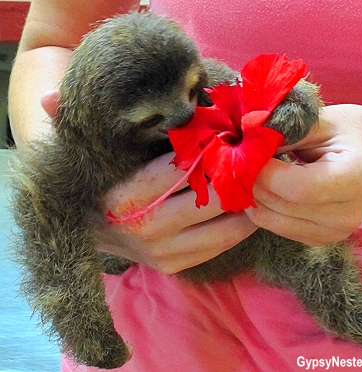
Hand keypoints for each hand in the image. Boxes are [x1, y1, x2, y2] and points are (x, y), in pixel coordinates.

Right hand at [42, 89, 256, 273]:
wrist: (91, 229)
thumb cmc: (101, 184)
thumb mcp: (90, 153)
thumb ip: (74, 125)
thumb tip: (47, 98)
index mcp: (126, 196)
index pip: (184, 167)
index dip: (215, 148)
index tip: (233, 134)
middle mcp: (147, 229)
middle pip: (212, 197)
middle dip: (239, 176)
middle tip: (256, 156)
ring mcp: (163, 254)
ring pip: (226, 228)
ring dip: (248, 202)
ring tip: (260, 181)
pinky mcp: (175, 267)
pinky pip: (221, 246)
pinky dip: (239, 225)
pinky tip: (247, 205)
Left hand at [245, 104, 361, 245]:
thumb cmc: (347, 133)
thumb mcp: (320, 122)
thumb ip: (285, 134)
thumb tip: (248, 145)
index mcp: (354, 178)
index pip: (297, 187)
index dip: (265, 172)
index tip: (248, 154)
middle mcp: (347, 215)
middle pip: (280, 205)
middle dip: (253, 182)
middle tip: (242, 162)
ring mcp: (333, 232)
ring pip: (270, 220)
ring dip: (253, 196)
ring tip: (253, 173)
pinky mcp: (319, 239)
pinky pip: (274, 227)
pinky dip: (262, 207)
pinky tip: (265, 188)